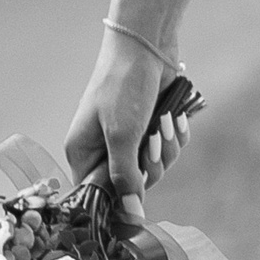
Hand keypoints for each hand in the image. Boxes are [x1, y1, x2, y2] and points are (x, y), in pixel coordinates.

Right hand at [64, 29, 191, 223]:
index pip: (98, 197)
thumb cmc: (124, 85)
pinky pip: (168, 148)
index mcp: (83, 154)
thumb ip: (125, 177)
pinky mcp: (151, 127)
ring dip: (166, 146)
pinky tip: (175, 115)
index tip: (139, 190)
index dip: (121, 200)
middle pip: (133, 185)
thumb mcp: (121, 134)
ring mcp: (129, 138)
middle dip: (151, 164)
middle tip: (152, 139)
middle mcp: (104, 150)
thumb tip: (130, 216)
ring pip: (155, 167)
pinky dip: (175, 133)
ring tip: (164, 120)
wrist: (147, 43)